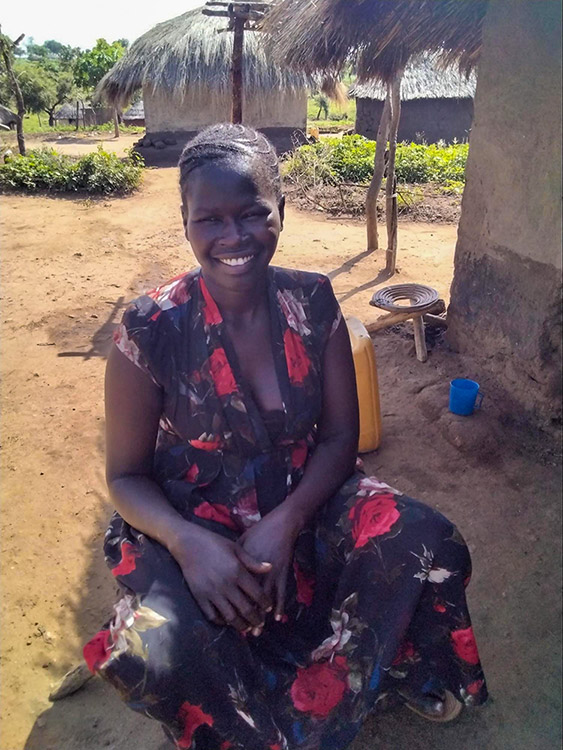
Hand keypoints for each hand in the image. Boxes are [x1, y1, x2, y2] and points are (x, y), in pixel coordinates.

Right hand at [169, 524, 272, 632]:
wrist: (188, 543)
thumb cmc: (214, 543)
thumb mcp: (236, 548)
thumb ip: (253, 562)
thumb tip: (271, 568)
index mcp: (237, 571)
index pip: (257, 594)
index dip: (265, 604)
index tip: (269, 608)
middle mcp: (226, 584)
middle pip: (245, 609)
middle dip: (256, 619)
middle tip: (260, 624)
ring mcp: (212, 592)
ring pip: (230, 617)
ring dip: (240, 625)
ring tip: (246, 627)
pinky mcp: (199, 597)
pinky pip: (212, 616)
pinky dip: (221, 621)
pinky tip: (227, 621)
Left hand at [238, 505, 301, 628]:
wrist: (280, 525)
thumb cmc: (259, 532)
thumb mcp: (241, 543)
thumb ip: (233, 560)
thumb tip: (222, 569)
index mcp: (242, 566)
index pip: (235, 590)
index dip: (231, 604)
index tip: (227, 618)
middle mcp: (254, 573)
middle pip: (248, 598)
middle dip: (245, 617)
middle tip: (241, 631)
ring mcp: (270, 574)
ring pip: (264, 600)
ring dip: (261, 616)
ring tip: (257, 631)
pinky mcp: (282, 573)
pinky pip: (281, 593)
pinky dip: (280, 606)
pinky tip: (278, 618)